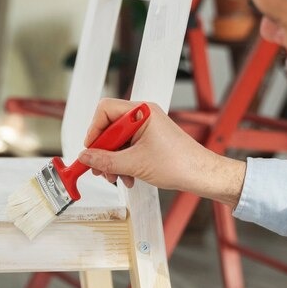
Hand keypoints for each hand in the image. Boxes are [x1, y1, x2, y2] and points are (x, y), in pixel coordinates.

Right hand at [78, 98, 247, 207]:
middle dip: (103, 151)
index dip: (94, 130)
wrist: (200, 175)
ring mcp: (147, 128)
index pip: (105, 110)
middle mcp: (143, 116)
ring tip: (117, 177)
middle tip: (99, 169)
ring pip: (117, 141)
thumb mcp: (135, 164)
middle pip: (109, 128)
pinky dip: (123, 163)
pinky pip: (127, 148)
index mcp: (142, 112)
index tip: (90, 150)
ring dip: (113, 161)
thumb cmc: (179, 163)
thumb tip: (86, 157)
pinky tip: (128, 177)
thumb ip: (106, 160)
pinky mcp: (149, 140)